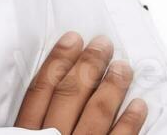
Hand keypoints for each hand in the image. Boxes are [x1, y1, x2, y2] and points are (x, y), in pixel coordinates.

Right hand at [15, 31, 147, 134]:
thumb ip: (30, 121)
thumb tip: (40, 93)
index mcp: (28, 134)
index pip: (40, 89)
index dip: (57, 60)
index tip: (71, 41)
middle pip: (69, 93)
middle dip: (88, 64)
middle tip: (102, 45)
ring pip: (97, 112)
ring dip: (112, 85)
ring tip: (122, 68)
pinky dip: (130, 121)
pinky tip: (138, 105)